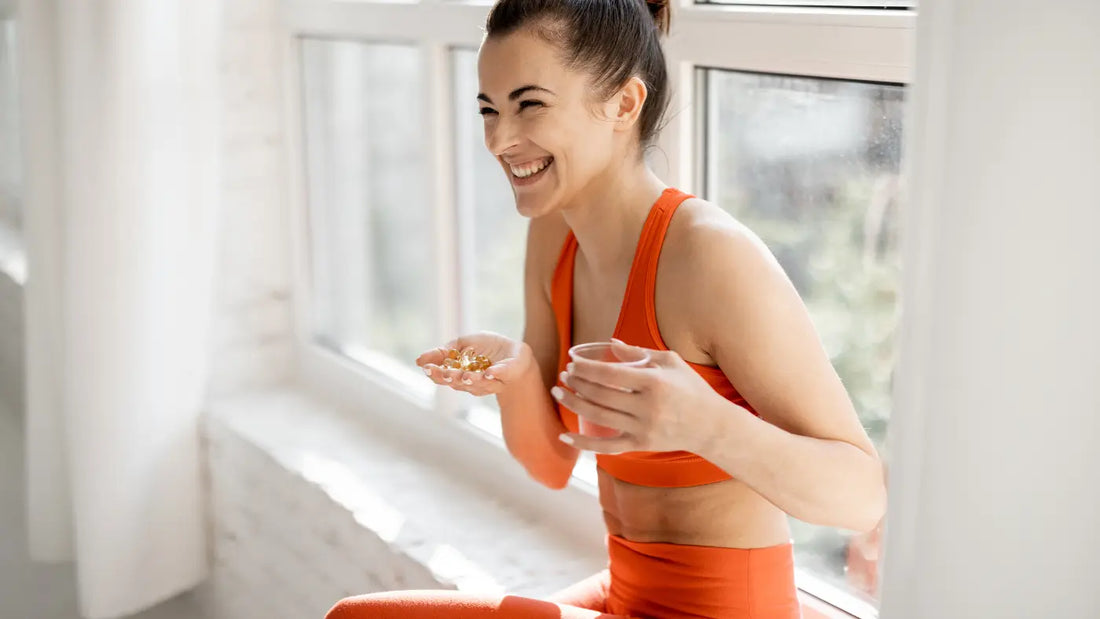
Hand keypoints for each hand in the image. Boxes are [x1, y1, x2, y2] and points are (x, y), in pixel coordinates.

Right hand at [416, 331, 532, 396]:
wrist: (515, 352)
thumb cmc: (486, 348)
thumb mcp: (462, 344)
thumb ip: (442, 352)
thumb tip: (419, 360)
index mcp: (460, 375)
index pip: (444, 377)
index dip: (436, 374)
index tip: (427, 368)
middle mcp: (473, 382)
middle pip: (459, 383)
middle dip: (451, 378)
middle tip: (444, 374)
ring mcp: (490, 381)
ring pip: (478, 383)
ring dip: (471, 379)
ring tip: (465, 375)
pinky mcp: (507, 375)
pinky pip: (501, 376)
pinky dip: (494, 374)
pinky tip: (489, 373)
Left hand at [552, 339, 738, 454]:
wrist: (712, 426)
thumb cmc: (692, 389)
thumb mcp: (671, 362)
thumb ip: (639, 353)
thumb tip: (610, 344)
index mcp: (654, 383)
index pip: (610, 374)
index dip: (586, 369)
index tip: (572, 364)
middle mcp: (647, 407)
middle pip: (600, 395)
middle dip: (577, 384)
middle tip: (563, 376)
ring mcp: (642, 429)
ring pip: (598, 417)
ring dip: (574, 404)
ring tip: (560, 393)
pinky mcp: (640, 446)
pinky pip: (605, 447)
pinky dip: (583, 444)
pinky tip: (564, 436)